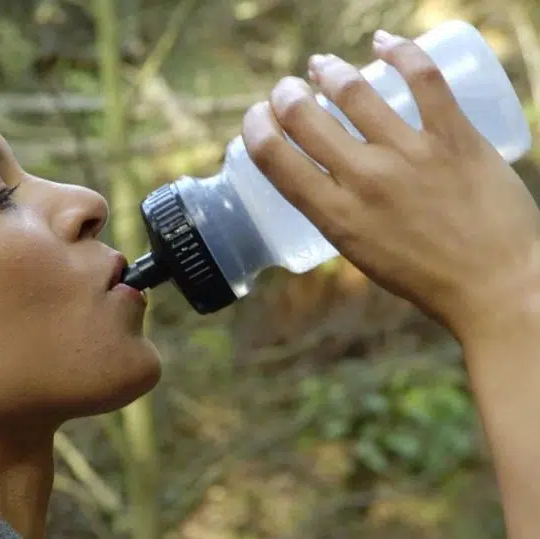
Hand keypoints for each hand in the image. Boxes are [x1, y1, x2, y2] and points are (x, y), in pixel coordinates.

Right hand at [241, 29, 539, 340]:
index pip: (274, 157)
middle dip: (285, 94)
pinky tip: (383, 43)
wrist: (496, 287)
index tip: (257, 118)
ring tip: (322, 67)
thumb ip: (338, 213)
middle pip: (305, 117)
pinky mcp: (454, 137)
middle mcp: (365, 180)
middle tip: (288, 90)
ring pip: (355, 91)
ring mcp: (410, 155)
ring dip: (328, 70)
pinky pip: (424, 78)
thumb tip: (326, 178)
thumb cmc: (425, 278)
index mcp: (335, 216)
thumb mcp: (360, 253)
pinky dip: (400, 51)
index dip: (255, 127)